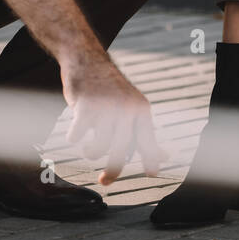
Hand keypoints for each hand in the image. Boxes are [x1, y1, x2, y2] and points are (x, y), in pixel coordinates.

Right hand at [61, 48, 163, 185]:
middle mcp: (125, 109)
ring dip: (91, 153)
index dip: (151, 159)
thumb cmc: (110, 90)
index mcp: (141, 110)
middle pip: (120, 150)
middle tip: (104, 181)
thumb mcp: (132, 107)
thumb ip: (144, 133)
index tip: (151, 175)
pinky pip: (77, 135)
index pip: (148, 140)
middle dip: (113, 171)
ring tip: (88, 150)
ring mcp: (105, 107)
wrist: (86, 58)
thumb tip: (165, 158)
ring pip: (99, 146)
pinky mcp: (84, 105)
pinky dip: (74, 138)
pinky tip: (75, 133)